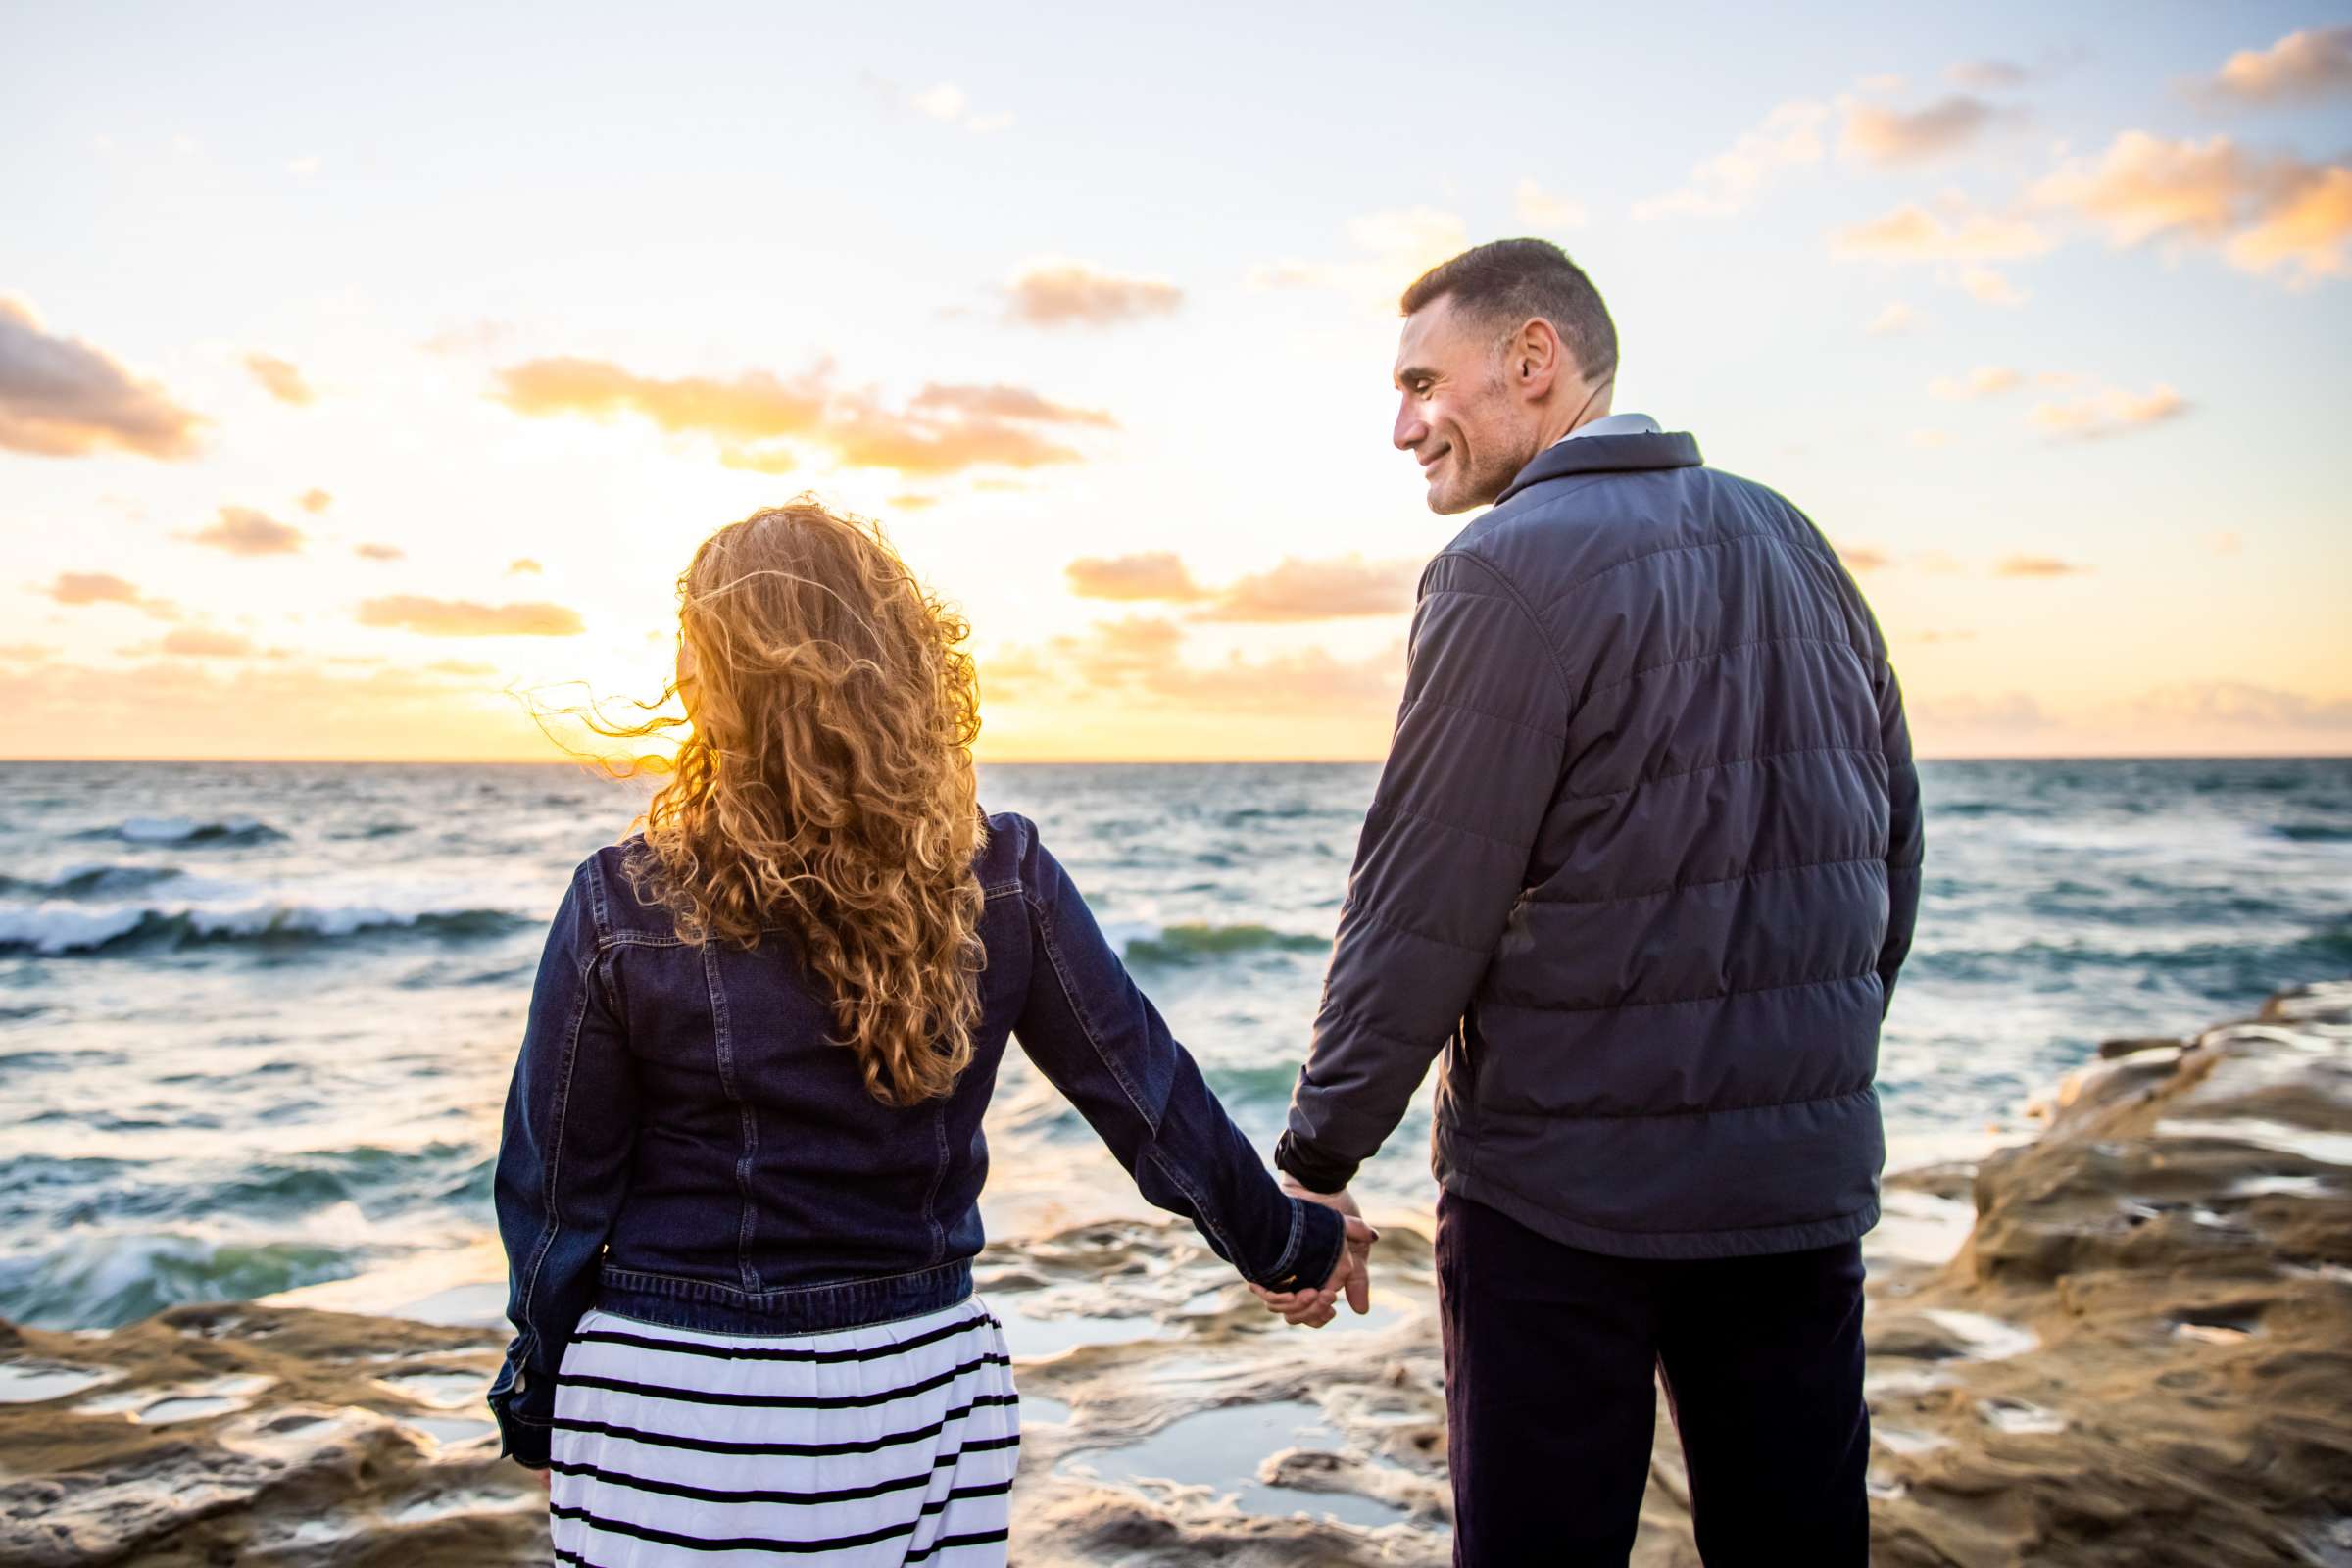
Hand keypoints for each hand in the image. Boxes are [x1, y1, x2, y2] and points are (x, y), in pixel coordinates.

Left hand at [1249, 1182, 1377, 1327]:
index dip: (1320, 1315)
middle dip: (1311, 1310)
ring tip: (1311, 1290)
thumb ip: (1357, 1279)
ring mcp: (1279, 1273)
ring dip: (1298, 1304)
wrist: (1316, 1186)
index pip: (1313, 1315)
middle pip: (1297, 1315)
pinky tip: (1290, 1288)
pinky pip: (1267, 1292)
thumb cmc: (1335, 1214)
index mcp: (1315, 1281)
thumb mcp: (1354, 1250)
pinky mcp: (1266, 1263)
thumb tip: (1362, 1312)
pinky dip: (1277, 1295)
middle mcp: (1294, 1281)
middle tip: (1323, 1294)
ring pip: (1283, 1307)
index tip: (1331, 1305)